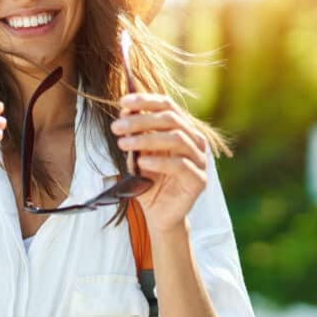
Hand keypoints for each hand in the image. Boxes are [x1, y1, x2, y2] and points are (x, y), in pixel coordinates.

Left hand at [111, 94, 206, 232]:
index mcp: (182, 130)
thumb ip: (136, 135)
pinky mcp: (199, 180)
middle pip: (171, 119)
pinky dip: (159, 161)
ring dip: (147, 138)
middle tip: (116, 126)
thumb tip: (125, 111)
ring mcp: (200, 160)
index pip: (168, 106)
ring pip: (177, 139)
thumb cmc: (148, 182)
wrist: (159, 214)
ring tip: (124, 144)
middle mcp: (195, 141)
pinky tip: (141, 163)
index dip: (146, 101)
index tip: (123, 102)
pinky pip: (180, 165)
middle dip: (141, 120)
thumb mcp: (137, 155)